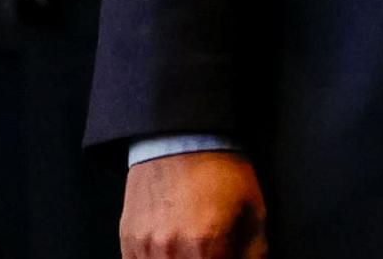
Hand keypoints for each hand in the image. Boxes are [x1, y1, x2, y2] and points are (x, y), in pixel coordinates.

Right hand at [123, 147, 268, 258]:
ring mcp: (144, 247)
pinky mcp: (128, 240)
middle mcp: (170, 249)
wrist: (181, 136)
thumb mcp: (253, 208)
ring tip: (194, 250)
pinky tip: (171, 253)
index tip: (228, 255)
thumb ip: (254, 252)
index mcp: (205, 244)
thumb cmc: (219, 170)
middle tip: (211, 251)